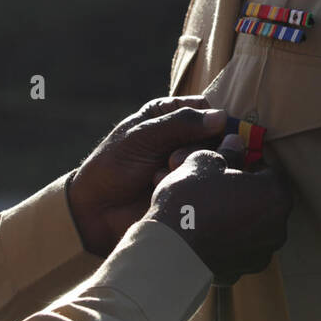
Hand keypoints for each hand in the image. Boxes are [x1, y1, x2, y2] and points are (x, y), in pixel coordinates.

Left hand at [67, 96, 227, 256]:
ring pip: (217, 159)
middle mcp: (184, 138)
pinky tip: (171, 189)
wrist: (98, 210)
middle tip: (173, 159)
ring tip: (168, 173)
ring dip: (195, 165)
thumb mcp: (143, 136)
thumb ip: (180, 123)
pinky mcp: (192, 190)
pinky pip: (210, 185)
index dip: (211, 120)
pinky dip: (194, 185)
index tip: (204, 132)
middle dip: (199, 146)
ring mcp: (190, 165)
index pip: (207, 110)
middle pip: (217, 136)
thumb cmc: (113, 166)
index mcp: (170, 115)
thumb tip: (222, 118)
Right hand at [148, 134, 292, 284]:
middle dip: (246, 193)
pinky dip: (227, 241)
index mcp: (275, 196)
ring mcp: (261, 254)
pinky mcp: (242, 272)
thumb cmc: (190, 201)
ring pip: (253, 228)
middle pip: (265, 202)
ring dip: (238, 218)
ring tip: (209, 210)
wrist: (168, 252)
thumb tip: (236, 143)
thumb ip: (227, 152)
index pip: (272, 173)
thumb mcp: (205, 162)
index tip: (232, 164)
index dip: (251, 165)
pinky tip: (204, 233)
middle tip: (219, 186)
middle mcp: (277, 228)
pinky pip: (238, 250)